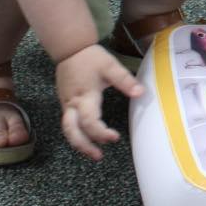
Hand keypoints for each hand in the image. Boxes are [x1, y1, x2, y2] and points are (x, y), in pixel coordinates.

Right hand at [54, 44, 142, 160]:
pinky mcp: (65, 103)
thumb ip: (125, 80)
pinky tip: (87, 138)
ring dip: (79, 143)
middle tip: (99, 156)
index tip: (115, 137)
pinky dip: (77, 134)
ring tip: (94, 152)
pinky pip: (68, 123)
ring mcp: (66, 105)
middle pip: (72, 131)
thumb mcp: (110, 66)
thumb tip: (140, 93)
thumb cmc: (90, 58)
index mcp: (84, 97)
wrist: (70, 48)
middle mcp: (72, 104)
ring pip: (68, 130)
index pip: (90, 122)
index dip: (101, 133)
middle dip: (84, 146)